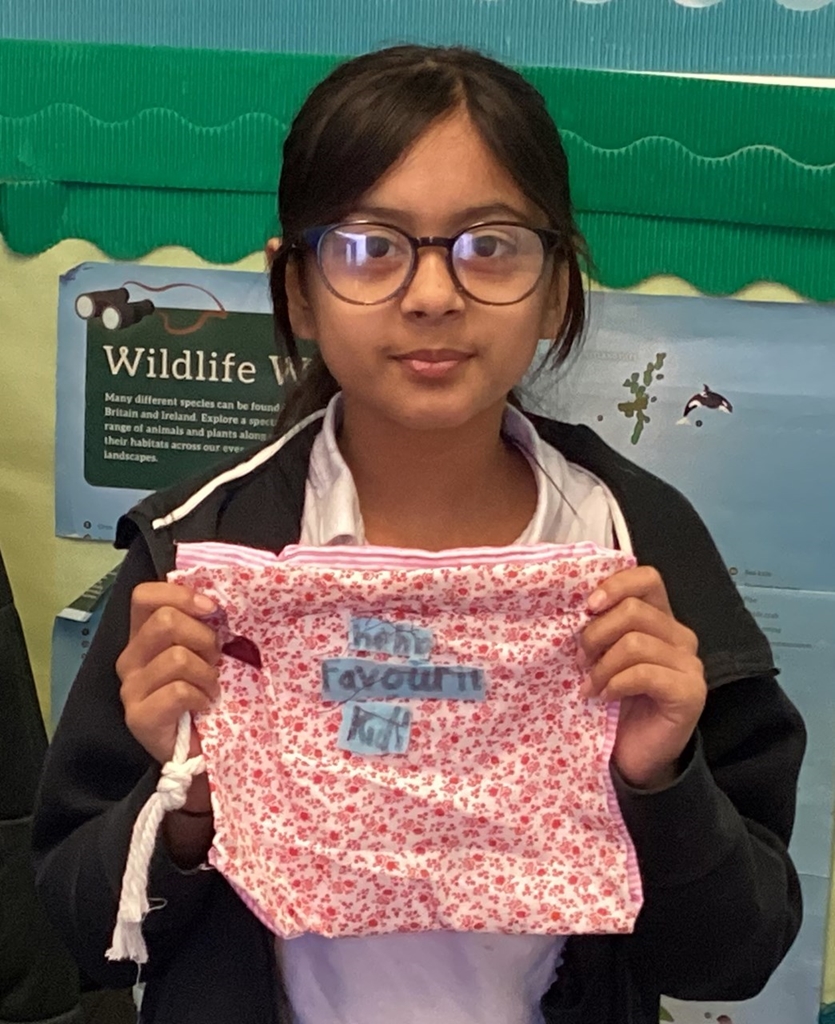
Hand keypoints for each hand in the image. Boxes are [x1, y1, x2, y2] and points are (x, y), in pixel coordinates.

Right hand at [117, 582, 219, 810]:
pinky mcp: (139, 717)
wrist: (202, 750)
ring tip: (210, 688)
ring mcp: (130, 689)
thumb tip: (216, 603)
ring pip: (177, 657)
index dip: (179, 594)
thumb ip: (202, 626)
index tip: (211, 608)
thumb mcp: (205, 653)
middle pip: (165, 621)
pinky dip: (201, 696)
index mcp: (144, 637)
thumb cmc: (205, 694)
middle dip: (203, 638)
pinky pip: (178, 691)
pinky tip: (204, 706)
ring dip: (207, 673)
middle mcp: (130, 659)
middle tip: (215, 661)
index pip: (145, 596)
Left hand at [578, 565, 705, 789]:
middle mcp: (680, 637)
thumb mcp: (602, 655)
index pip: (647, 578)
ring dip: (602, 665)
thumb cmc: (614, 700)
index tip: (587, 607)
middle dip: (596, 633)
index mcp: (660, 619)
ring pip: (635, 642)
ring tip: (590, 684)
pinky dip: (615, 684)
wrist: (632, 754)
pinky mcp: (690, 692)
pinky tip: (605, 697)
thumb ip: (600, 626)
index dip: (615, 585)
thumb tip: (574, 602)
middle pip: (633, 610)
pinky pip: (644, 673)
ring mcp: (690, 665)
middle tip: (580, 660)